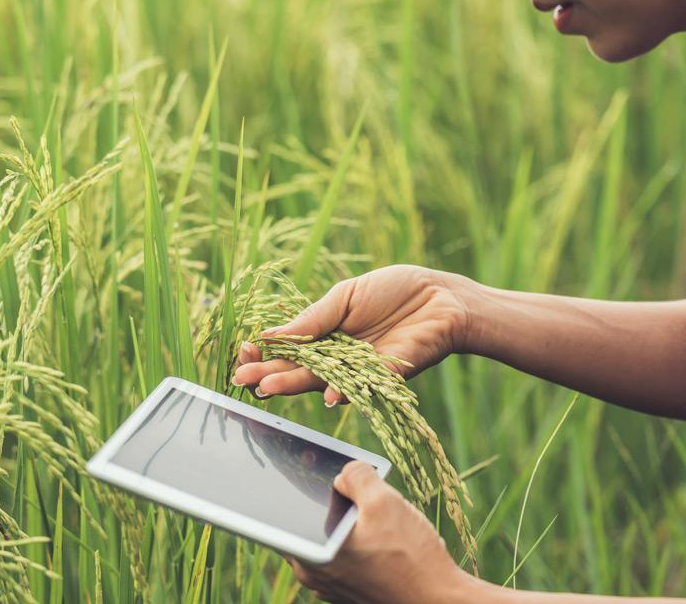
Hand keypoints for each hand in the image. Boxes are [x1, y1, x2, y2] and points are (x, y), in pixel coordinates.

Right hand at [232, 265, 473, 404]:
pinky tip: (328, 394)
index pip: (287, 349)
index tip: (245, 351)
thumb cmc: (395, 290)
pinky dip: (346, 391)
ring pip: (322, 382)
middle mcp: (338, 358)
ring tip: (268, 386)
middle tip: (243, 378)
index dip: (265, 352)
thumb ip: (313, 318)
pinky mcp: (386, 378)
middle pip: (298, 370)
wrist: (442, 297)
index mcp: (325, 335)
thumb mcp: (346, 296)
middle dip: (269, 374)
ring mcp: (360, 371)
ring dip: (295, 385)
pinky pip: (363, 387)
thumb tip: (270, 334)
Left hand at [288, 461, 472, 603]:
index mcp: (310, 554)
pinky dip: (359, 542)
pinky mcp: (350, 591)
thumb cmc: (411, 558)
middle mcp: (313, 575)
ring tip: (378, 514)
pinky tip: (387, 536)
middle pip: (309, 523)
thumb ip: (356, 476)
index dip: (290, 488)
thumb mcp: (385, 502)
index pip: (281, 515)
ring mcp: (331, 586)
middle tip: (352, 486)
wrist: (440, 601)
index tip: (301, 468)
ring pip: (331, 539)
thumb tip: (343, 472)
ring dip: (348, 523)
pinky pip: (346, 556)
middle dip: (328, 502)